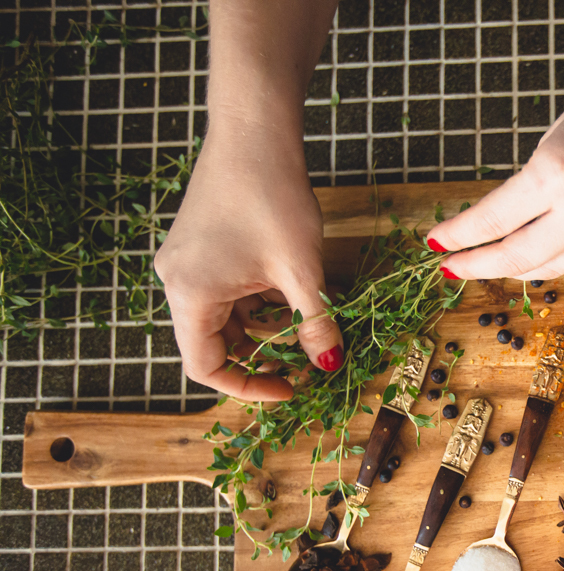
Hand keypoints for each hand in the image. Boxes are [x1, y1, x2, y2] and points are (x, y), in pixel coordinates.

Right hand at [154, 126, 343, 400]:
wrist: (255, 131)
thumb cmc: (272, 196)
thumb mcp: (302, 271)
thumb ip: (315, 324)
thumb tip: (328, 365)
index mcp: (190, 295)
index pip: (205, 367)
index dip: (247, 387)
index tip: (289, 388)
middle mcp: (177, 282)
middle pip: (214, 344)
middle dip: (261, 359)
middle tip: (305, 364)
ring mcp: (188, 263)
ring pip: (225, 318)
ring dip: (265, 330)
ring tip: (309, 329)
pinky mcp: (203, 247)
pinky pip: (228, 292)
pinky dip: (260, 303)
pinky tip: (297, 297)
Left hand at [426, 51, 563, 280]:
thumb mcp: (560, 132)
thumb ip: (536, 180)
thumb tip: (506, 217)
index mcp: (557, 173)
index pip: (492, 220)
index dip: (459, 236)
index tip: (435, 240)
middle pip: (516, 257)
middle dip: (476, 265)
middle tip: (451, 265)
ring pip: (548, 266)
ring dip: (511, 268)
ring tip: (485, 264)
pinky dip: (548, 261)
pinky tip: (530, 256)